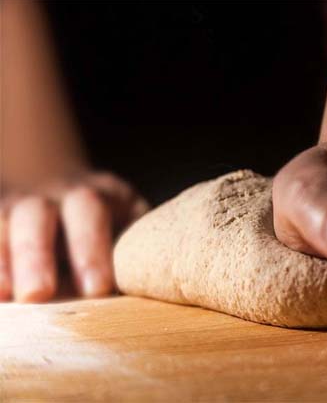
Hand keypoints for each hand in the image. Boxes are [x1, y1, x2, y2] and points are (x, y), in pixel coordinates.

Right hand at [0, 171, 147, 301]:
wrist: (72, 198)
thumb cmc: (116, 230)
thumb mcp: (134, 229)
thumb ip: (136, 252)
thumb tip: (148, 289)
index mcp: (99, 195)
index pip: (91, 210)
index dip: (91, 248)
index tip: (97, 288)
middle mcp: (53, 194)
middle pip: (38, 212)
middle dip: (36, 253)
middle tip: (38, 294)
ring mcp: (18, 204)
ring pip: (1, 220)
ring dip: (1, 258)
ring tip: (4, 295)